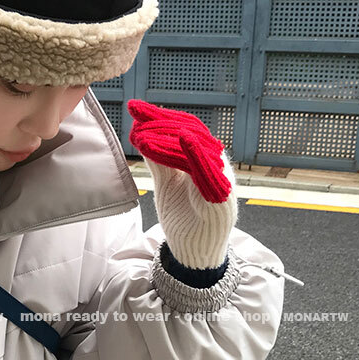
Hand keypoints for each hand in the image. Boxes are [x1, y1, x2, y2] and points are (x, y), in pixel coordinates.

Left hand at [127, 100, 237, 269]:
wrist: (195, 252)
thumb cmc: (184, 217)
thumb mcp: (166, 184)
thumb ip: (159, 160)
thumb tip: (140, 132)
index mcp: (202, 158)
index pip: (183, 128)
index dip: (159, 117)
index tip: (135, 108)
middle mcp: (214, 162)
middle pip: (190, 132)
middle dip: (161, 121)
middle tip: (136, 113)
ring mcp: (221, 177)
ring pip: (198, 147)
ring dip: (170, 136)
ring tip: (143, 131)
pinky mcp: (223, 194)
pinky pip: (210, 169)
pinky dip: (197, 153)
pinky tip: (184, 139)